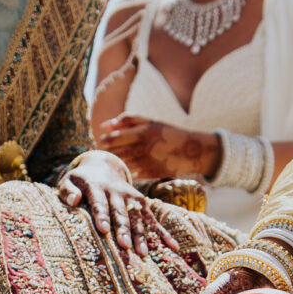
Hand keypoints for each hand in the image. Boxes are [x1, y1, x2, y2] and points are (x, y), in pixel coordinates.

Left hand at [57, 150, 179, 256]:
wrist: (102, 167)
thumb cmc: (81, 181)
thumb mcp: (68, 181)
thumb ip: (67, 190)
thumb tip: (74, 200)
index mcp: (97, 187)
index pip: (100, 203)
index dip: (102, 216)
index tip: (104, 230)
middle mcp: (117, 192)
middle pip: (121, 213)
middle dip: (124, 229)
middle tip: (124, 245)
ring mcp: (131, 198)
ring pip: (137, 219)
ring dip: (141, 235)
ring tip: (143, 253)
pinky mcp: (141, 203)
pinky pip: (153, 220)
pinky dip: (163, 233)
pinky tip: (173, 246)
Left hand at [98, 114, 219, 181]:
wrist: (191, 150)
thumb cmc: (167, 133)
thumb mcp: (149, 122)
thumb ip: (127, 120)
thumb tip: (104, 126)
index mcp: (141, 133)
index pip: (113, 138)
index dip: (104, 141)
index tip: (101, 142)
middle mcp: (143, 148)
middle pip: (115, 153)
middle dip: (105, 153)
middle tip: (102, 152)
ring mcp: (147, 162)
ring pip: (122, 164)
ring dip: (113, 163)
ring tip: (110, 160)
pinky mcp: (150, 174)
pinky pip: (131, 174)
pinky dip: (124, 171)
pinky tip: (122, 168)